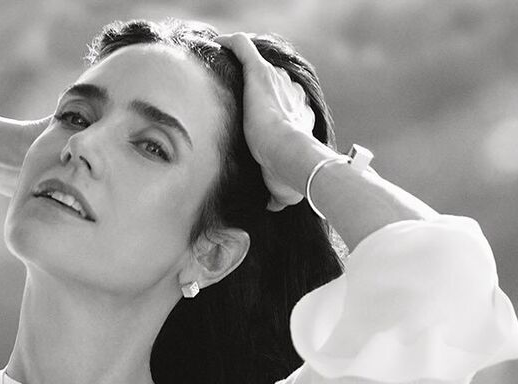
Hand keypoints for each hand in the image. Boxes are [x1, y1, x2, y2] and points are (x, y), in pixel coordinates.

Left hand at [215, 32, 316, 210]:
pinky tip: (218, 45)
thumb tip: (272, 206)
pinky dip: (232, 44)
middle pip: (274, 82)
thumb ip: (277, 195)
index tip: (258, 117)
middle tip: (240, 97)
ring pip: (258, 65)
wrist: (291, 158)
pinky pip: (244, 48)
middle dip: (259, 88)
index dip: (274, 109)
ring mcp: (277, 81)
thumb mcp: (284, 191)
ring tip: (223, 72)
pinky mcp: (260, 73)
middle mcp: (291, 94)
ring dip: (243, 66)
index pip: (287, 105)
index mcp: (299, 117)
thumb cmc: (290, 175)